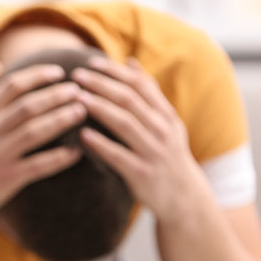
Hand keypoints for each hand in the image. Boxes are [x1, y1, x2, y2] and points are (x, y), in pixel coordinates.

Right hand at [0, 59, 84, 221]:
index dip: (38, 75)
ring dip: (60, 120)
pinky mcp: (7, 177)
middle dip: (56, 95)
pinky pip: (38, 166)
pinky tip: (76, 152)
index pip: (12, 85)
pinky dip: (58, 159)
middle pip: (28, 106)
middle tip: (79, 90)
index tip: (60, 72)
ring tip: (80, 112)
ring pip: (34, 132)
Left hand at [71, 58, 214, 226]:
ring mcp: (153, 152)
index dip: (115, 72)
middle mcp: (162, 130)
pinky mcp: (142, 174)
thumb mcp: (166, 122)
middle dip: (102, 85)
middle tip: (76, 75)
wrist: (184, 198)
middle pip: (130, 100)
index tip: (91, 63)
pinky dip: (101, 144)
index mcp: (165, 115)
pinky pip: (119, 156)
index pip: (140, 85)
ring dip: (100, 108)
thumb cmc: (167, 155)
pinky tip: (83, 135)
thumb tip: (130, 62)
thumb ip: (149, 94)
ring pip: (125, 123)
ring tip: (77, 98)